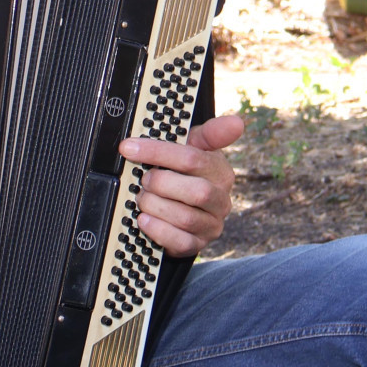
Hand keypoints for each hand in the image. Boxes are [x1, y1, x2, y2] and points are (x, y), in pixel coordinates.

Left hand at [119, 114, 242, 259]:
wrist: (187, 207)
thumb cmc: (188, 173)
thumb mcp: (196, 147)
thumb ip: (211, 133)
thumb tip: (237, 122)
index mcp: (220, 171)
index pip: (192, 158)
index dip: (157, 151)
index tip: (128, 147)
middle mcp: (221, 199)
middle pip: (195, 192)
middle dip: (160, 183)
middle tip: (144, 179)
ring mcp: (211, 224)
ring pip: (186, 218)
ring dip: (156, 206)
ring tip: (143, 198)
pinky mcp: (198, 244)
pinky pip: (180, 241)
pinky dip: (158, 230)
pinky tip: (144, 219)